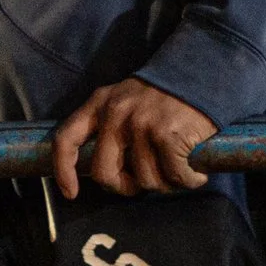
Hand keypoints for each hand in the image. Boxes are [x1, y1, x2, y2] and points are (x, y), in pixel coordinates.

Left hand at [50, 78, 216, 197]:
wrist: (202, 72)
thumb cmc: (165, 96)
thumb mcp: (126, 99)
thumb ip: (110, 126)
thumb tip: (106, 172)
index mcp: (100, 103)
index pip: (66, 139)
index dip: (63, 171)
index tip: (71, 193)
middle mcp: (116, 113)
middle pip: (104, 173)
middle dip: (124, 187)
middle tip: (142, 185)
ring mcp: (141, 125)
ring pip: (144, 180)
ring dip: (164, 184)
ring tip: (177, 171)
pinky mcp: (167, 135)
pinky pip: (174, 177)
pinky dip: (188, 181)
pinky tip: (195, 173)